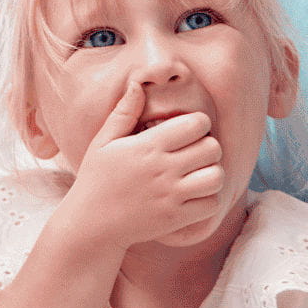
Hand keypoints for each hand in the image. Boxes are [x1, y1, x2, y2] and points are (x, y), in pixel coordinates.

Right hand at [60, 81, 223, 250]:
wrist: (90, 223)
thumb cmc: (96, 178)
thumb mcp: (103, 141)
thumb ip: (124, 112)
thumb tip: (138, 84)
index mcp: (147, 146)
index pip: (196, 124)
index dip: (198, 124)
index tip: (187, 132)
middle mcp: (162, 169)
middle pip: (212, 148)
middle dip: (208, 147)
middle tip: (195, 153)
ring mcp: (170, 195)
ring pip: (217, 177)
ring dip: (212, 173)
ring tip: (198, 174)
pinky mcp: (175, 218)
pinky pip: (211, 204)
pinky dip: (208, 199)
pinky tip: (194, 195)